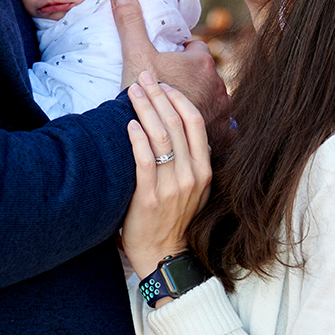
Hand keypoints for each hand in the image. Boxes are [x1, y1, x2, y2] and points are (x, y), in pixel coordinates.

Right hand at [112, 0, 229, 150]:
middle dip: (192, 80)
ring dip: (202, 102)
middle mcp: (219, 84)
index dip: (180, 55)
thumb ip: (130, 21)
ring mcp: (223, 111)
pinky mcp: (222, 134)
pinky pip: (223, 128)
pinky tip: (200, 132)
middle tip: (169, 90)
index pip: (195, 49)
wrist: (152, 138)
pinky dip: (214, 128)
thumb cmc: (144, 94)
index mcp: (202, 62)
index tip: (165, 65)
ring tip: (180, 112)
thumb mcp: (135, 54)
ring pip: (215, 100)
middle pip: (206, 75)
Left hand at [121, 72, 211, 281]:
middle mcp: (192, 175)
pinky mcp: (150, 197)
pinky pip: (145, 161)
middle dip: (158, 96)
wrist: (165, 256)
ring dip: (145, 109)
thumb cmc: (174, 219)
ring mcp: (173, 186)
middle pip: (176, 123)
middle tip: (143, 78)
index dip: (178, 99)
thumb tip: (180, 129)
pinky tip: (129, 124)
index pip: (195, 122)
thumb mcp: (193, 189)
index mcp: (204, 169)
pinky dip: (137, 139)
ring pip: (160, 137)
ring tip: (132, 92)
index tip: (162, 85)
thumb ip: (191, 160)